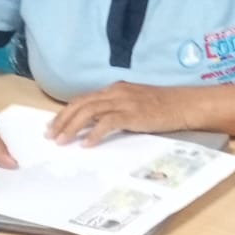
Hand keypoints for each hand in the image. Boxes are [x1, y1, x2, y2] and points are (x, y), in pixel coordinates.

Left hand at [47, 81, 203, 146]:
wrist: (184, 104)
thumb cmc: (162, 108)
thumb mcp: (133, 105)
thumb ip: (115, 112)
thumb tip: (94, 127)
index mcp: (114, 89)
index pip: (83, 100)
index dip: (65, 113)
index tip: (53, 126)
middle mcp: (115, 92)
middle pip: (80, 104)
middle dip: (62, 120)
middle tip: (50, 136)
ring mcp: (123, 101)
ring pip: (88, 112)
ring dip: (72, 127)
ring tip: (62, 141)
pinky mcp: (132, 113)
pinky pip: (107, 122)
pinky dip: (94, 133)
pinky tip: (86, 144)